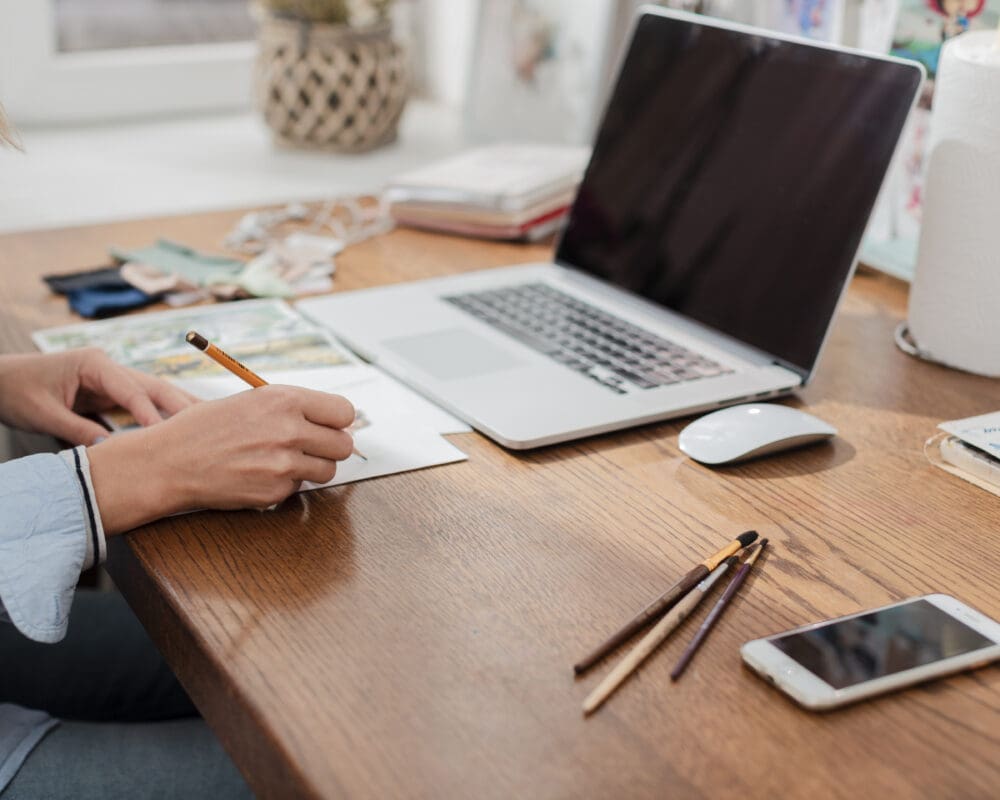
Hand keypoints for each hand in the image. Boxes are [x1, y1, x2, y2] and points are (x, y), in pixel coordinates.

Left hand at [0, 348, 196, 444]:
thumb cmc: (15, 391)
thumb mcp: (44, 414)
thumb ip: (79, 431)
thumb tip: (110, 452)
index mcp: (94, 364)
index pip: (133, 390)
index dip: (152, 415)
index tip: (170, 437)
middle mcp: (109, 367)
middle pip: (155, 387)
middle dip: (181, 406)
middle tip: (209, 427)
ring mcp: (112, 378)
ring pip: (154, 394)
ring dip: (177, 410)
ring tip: (206, 427)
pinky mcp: (110, 392)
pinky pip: (142, 404)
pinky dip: (161, 416)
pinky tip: (179, 429)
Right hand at [88, 385, 355, 533]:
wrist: (170, 461)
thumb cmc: (207, 427)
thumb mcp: (251, 401)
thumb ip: (292, 408)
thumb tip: (333, 419)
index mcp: (284, 399)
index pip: (344, 411)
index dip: (339, 421)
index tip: (329, 425)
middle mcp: (289, 429)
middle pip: (344, 444)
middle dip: (331, 447)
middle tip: (312, 447)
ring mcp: (284, 463)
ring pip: (328, 470)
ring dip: (312, 468)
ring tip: (284, 460)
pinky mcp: (275, 491)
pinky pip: (299, 488)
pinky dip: (286, 484)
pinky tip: (260, 474)